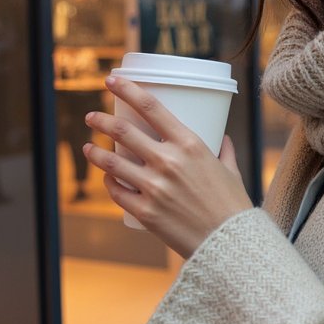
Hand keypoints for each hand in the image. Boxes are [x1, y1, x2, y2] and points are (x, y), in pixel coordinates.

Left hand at [83, 76, 251, 257]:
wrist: (230, 244)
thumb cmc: (233, 205)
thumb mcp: (231, 170)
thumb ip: (223, 151)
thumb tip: (222, 138)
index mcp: (190, 144)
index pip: (151, 107)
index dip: (127, 89)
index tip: (111, 79)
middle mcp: (168, 161)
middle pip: (123, 131)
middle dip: (101, 120)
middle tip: (92, 116)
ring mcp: (153, 187)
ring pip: (112, 162)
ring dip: (95, 151)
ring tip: (89, 146)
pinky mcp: (144, 212)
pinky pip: (116, 191)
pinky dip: (108, 182)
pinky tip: (106, 177)